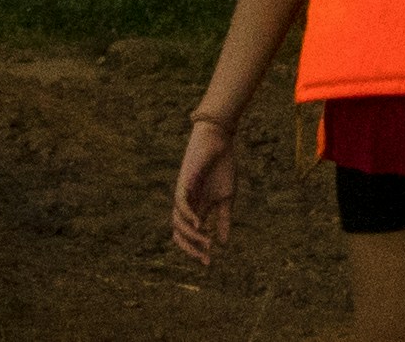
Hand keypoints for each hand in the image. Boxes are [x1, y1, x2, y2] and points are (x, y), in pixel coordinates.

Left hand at [171, 112, 238, 263]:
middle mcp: (187, 204)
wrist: (220, 142)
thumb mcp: (227, 197)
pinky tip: (199, 225)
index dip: (197, 250)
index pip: (191, 235)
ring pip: (177, 223)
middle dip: (190, 249)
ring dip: (190, 236)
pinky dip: (187, 217)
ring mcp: (183, 195)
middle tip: (204, 259)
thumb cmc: (222, 167)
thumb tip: (223, 244)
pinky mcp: (183, 184)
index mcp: (197, 209)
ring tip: (205, 242)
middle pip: (179, 234)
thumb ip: (223, 219)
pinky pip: (180, 205)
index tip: (209, 263)